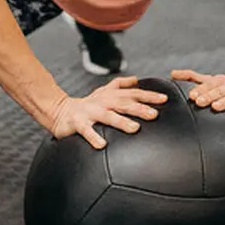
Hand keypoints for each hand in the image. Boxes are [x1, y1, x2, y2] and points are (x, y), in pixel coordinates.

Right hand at [48, 77, 168, 149]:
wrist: (59, 111)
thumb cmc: (87, 104)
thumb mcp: (104, 91)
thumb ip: (121, 85)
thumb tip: (137, 79)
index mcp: (111, 96)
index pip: (133, 94)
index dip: (148, 96)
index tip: (164, 100)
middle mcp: (103, 102)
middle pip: (123, 104)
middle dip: (139, 108)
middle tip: (154, 115)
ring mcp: (90, 112)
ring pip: (108, 116)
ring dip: (121, 122)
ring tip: (135, 128)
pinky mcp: (78, 123)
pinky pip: (86, 131)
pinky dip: (94, 138)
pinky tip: (102, 145)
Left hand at [173, 69, 224, 120]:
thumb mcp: (210, 82)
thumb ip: (192, 77)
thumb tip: (173, 73)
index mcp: (220, 82)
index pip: (209, 84)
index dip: (201, 89)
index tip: (192, 95)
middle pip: (220, 90)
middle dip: (209, 95)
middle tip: (200, 101)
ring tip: (216, 107)